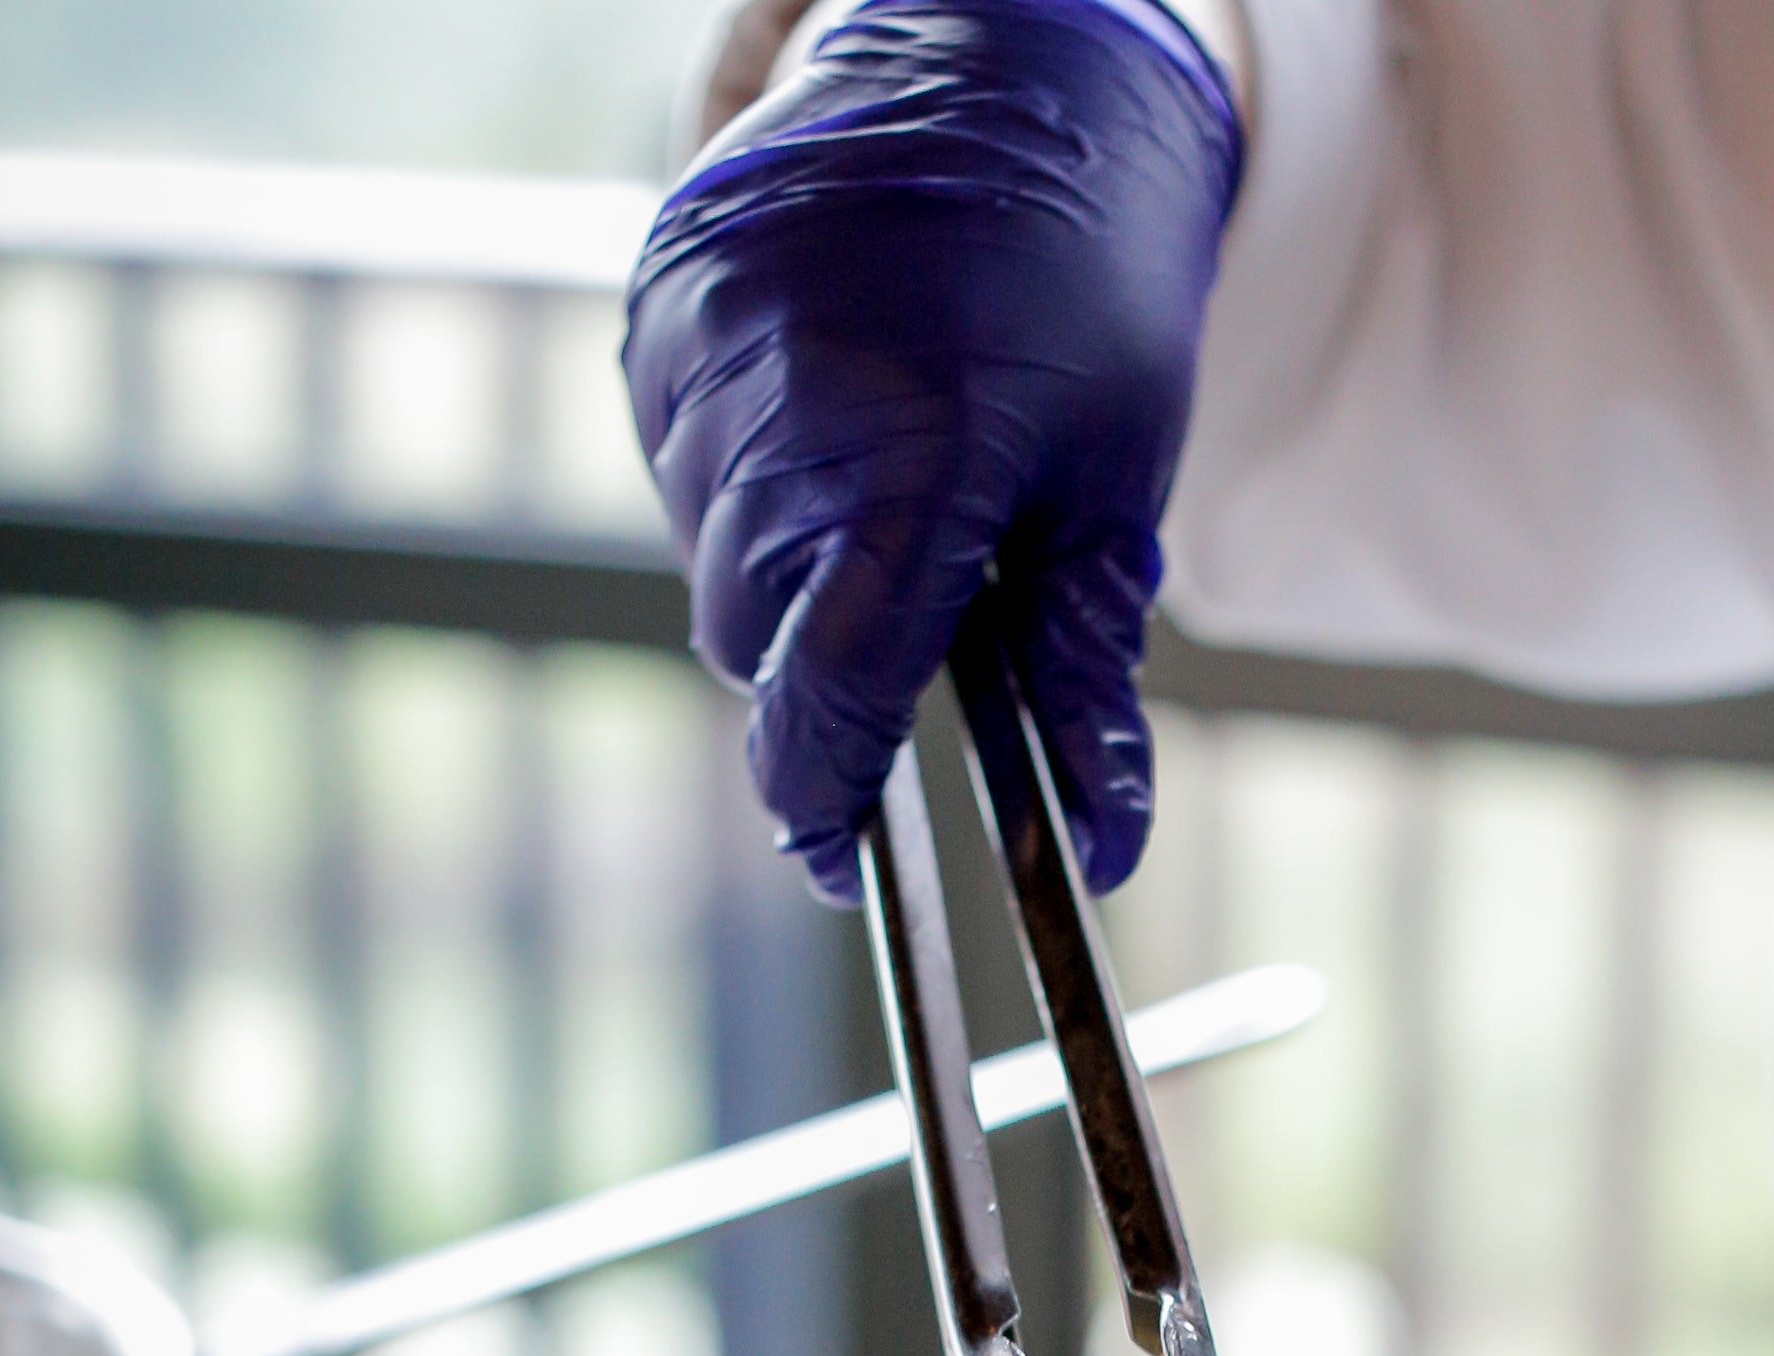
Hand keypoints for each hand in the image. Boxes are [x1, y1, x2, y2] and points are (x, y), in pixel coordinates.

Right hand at [624, 0, 1242, 900]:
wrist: (1005, 47)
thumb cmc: (1089, 277)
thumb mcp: (1115, 482)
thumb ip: (1087, 671)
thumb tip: (1105, 848)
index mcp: (909, 466)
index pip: (824, 704)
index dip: (825, 806)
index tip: (840, 856)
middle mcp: (781, 407)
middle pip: (748, 641)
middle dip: (814, 660)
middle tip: (903, 606)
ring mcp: (701, 343)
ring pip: (707, 557)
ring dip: (778, 563)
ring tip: (875, 473)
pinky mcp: (657, 295)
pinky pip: (675, 456)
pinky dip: (737, 471)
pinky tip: (818, 406)